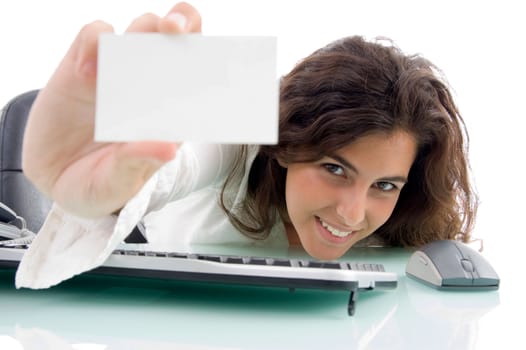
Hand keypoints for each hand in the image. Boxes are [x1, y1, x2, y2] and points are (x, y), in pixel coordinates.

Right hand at [22, 2, 201, 217]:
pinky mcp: (81, 65)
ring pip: (140, 29)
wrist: (54, 177)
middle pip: (174, 39)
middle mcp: (148, 87)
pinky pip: (93, 36)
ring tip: (129, 53)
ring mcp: (117, 73)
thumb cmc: (98, 183)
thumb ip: (138, 164)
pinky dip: (92, 43)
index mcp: (168, 114)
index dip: (207, 58)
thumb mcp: (116, 183)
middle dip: (183, 23)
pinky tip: (85, 72)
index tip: (213, 57)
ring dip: (143, 28)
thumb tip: (168, 148)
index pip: (197, 76)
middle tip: (175, 29)